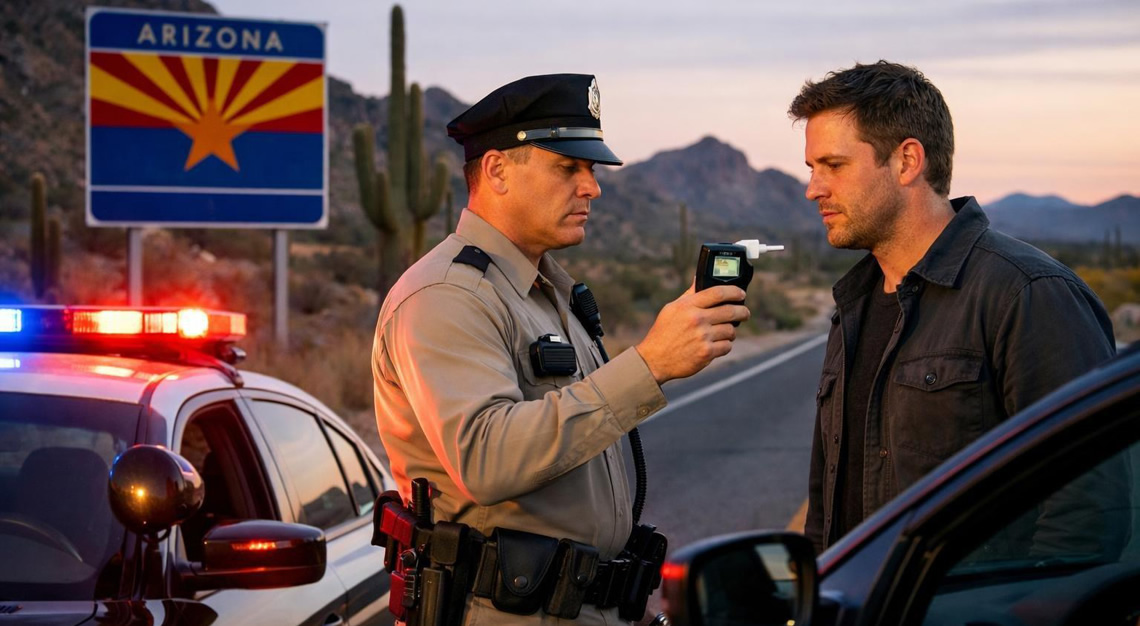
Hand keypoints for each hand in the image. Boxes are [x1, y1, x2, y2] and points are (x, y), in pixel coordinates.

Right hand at [635, 282, 749, 383]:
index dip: (734, 291)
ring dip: (730, 332)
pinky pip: (727, 346)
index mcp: (688, 306)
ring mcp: (702, 337)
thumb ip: (689, 294)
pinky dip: (724, 346)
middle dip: (742, 312)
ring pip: (730, 330)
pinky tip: (716, 345)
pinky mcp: (706, 353)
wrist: (654, 360)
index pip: (718, 292)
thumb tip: (699, 278)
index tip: (741, 293)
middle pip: (730, 311)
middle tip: (745, 313)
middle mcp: (696, 320)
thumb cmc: (663, 333)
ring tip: (723, 333)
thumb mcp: (672, 309)